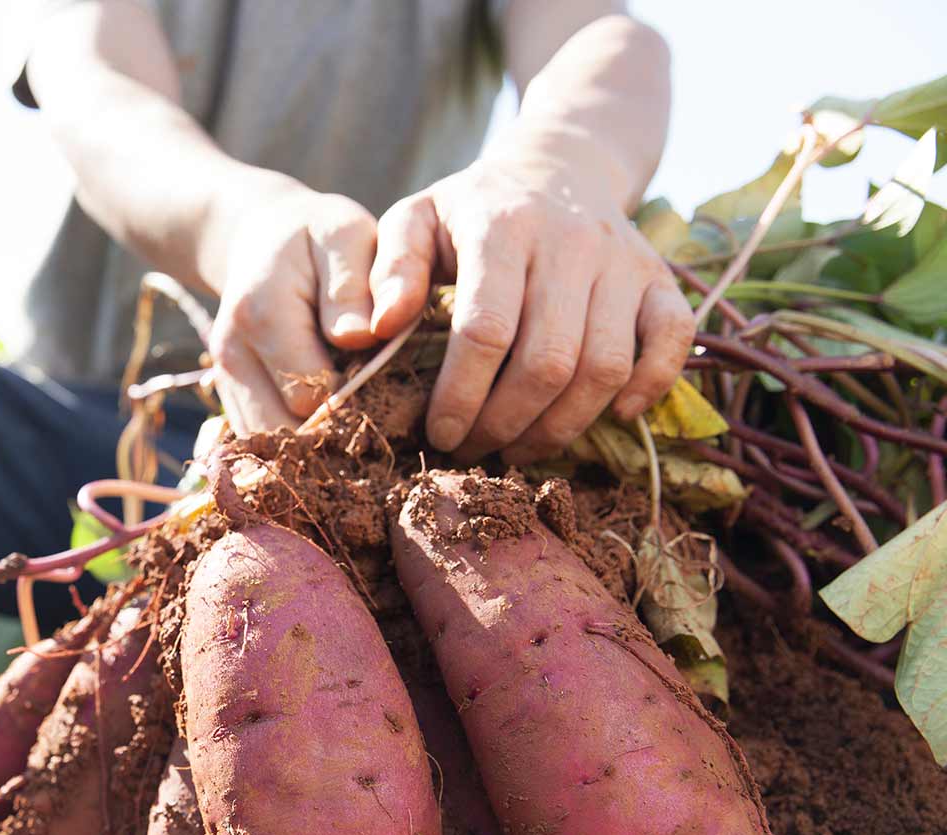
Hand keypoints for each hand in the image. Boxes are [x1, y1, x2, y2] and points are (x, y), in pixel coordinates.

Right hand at [206, 177, 378, 433]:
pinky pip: (261, 444)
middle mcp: (232, 354)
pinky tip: (331, 425)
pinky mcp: (229, 397)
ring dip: (316, 447)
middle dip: (337, 432)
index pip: (311, 391)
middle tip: (381, 414)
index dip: (358, 398)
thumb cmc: (317, 236)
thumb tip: (360, 337)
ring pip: (271, 448)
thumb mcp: (344, 235)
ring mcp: (225, 380)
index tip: (391, 385)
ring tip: (356, 425)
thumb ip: (352, 285)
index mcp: (262, 313)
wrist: (262, 237)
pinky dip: (297, 447)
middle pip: (287, 430)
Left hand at [368, 154, 695, 464]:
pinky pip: (674, 341)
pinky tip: (614, 416)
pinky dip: (651, 386)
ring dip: (561, 425)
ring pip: (605, 366)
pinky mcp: (660, 279)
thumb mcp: (416, 219)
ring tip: (519, 448)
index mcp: (503, 228)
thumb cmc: (473, 211)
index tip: (439, 434)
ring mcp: (624, 261)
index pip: (486, 330)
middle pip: (548, 360)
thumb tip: (377, 328)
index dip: (462, 395)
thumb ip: (390, 270)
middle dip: (505, 422)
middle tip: (474, 450)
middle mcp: (572, 242)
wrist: (559, 168)